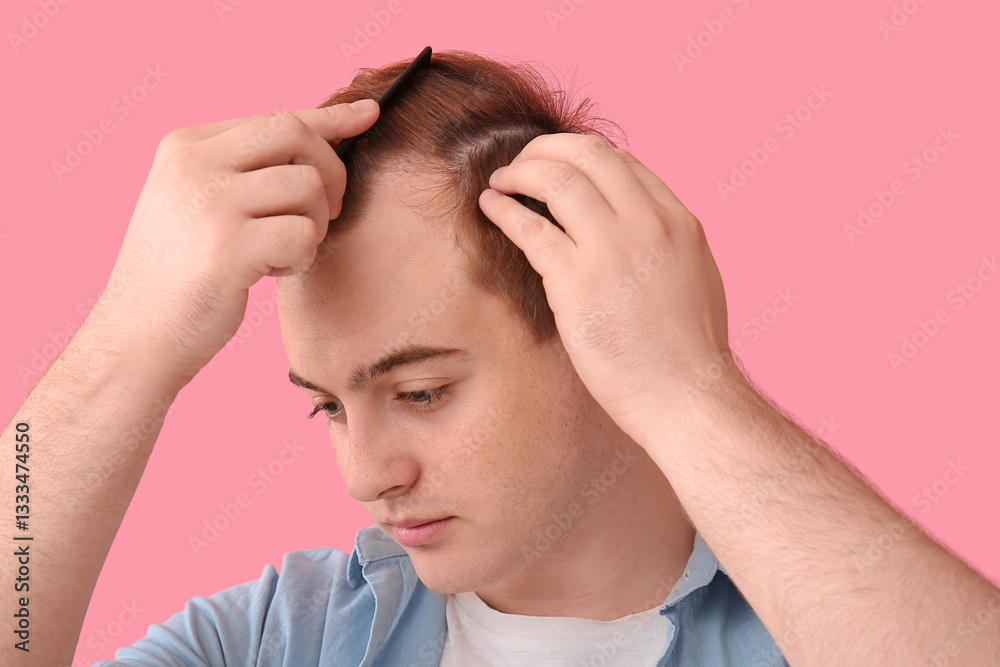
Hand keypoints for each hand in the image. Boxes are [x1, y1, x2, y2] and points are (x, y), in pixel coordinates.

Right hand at [90, 100, 379, 387]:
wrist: (136, 338)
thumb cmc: (179, 276)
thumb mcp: (196, 203)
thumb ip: (242, 169)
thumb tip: (319, 140)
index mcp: (185, 145)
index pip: (275, 116)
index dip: (330, 117)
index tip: (368, 114)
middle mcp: (193, 163)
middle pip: (297, 136)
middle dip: (331, 173)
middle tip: (326, 214)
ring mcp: (209, 202)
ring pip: (307, 186)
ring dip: (312, 225)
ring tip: (282, 253)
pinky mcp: (227, 246)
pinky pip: (303, 234)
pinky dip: (300, 257)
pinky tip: (271, 273)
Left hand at [478, 134, 735, 434]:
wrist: (687, 396)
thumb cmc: (688, 350)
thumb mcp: (692, 274)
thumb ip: (662, 239)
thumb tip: (629, 220)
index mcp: (677, 220)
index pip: (620, 161)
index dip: (578, 155)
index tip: (554, 165)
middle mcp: (647, 224)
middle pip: (587, 154)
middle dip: (546, 149)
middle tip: (522, 164)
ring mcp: (612, 251)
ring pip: (556, 180)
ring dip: (521, 172)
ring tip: (501, 181)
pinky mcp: (577, 283)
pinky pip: (530, 228)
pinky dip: (504, 209)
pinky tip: (490, 206)